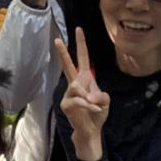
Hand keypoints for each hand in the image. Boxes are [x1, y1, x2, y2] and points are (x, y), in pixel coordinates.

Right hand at [56, 26, 109, 158]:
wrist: (91, 131)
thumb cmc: (97, 114)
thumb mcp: (105, 101)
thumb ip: (100, 94)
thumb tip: (88, 95)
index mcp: (85, 78)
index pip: (82, 58)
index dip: (81, 44)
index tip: (78, 29)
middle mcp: (75, 83)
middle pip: (68, 65)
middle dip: (63, 52)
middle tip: (56, 39)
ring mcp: (68, 93)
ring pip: (77, 86)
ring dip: (89, 96)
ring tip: (95, 105)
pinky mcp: (66, 104)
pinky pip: (78, 100)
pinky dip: (89, 105)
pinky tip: (95, 109)